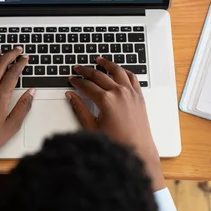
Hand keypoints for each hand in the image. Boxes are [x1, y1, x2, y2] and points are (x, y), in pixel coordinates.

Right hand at [66, 57, 164, 190]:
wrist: (138, 151)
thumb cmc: (116, 143)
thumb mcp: (92, 127)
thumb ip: (80, 109)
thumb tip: (71, 96)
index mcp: (106, 100)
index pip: (86, 85)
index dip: (77, 81)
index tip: (72, 79)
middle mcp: (119, 93)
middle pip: (99, 75)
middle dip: (86, 71)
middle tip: (78, 68)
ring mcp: (131, 93)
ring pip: (117, 71)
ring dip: (106, 64)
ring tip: (99, 60)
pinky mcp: (139, 96)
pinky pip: (132, 77)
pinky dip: (124, 71)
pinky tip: (119, 70)